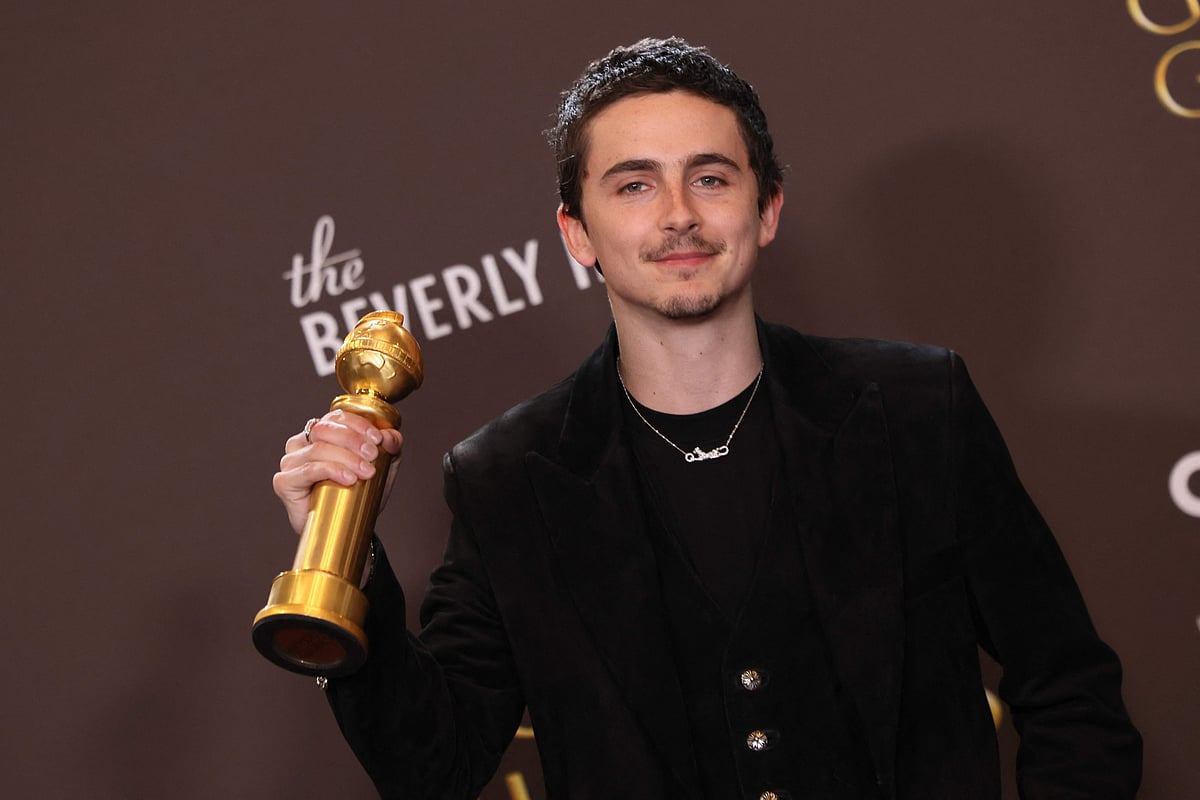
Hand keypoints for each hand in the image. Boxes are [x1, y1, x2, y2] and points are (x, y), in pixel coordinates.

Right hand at [273, 408, 404, 534]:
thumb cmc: (358, 494)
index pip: (336, 417)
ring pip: (319, 449)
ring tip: (367, 472)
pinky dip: (331, 470)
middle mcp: (301, 443)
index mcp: (321, 433)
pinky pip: (308, 470)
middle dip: (353, 440)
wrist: (345, 528)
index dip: (358, 424)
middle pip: (325, 430)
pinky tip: (348, 479)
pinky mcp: (285, 482)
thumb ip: (390, 447)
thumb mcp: (383, 467)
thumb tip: (390, 436)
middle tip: (373, 456)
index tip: (378, 439)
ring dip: (347, 458)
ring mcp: (290, 462)